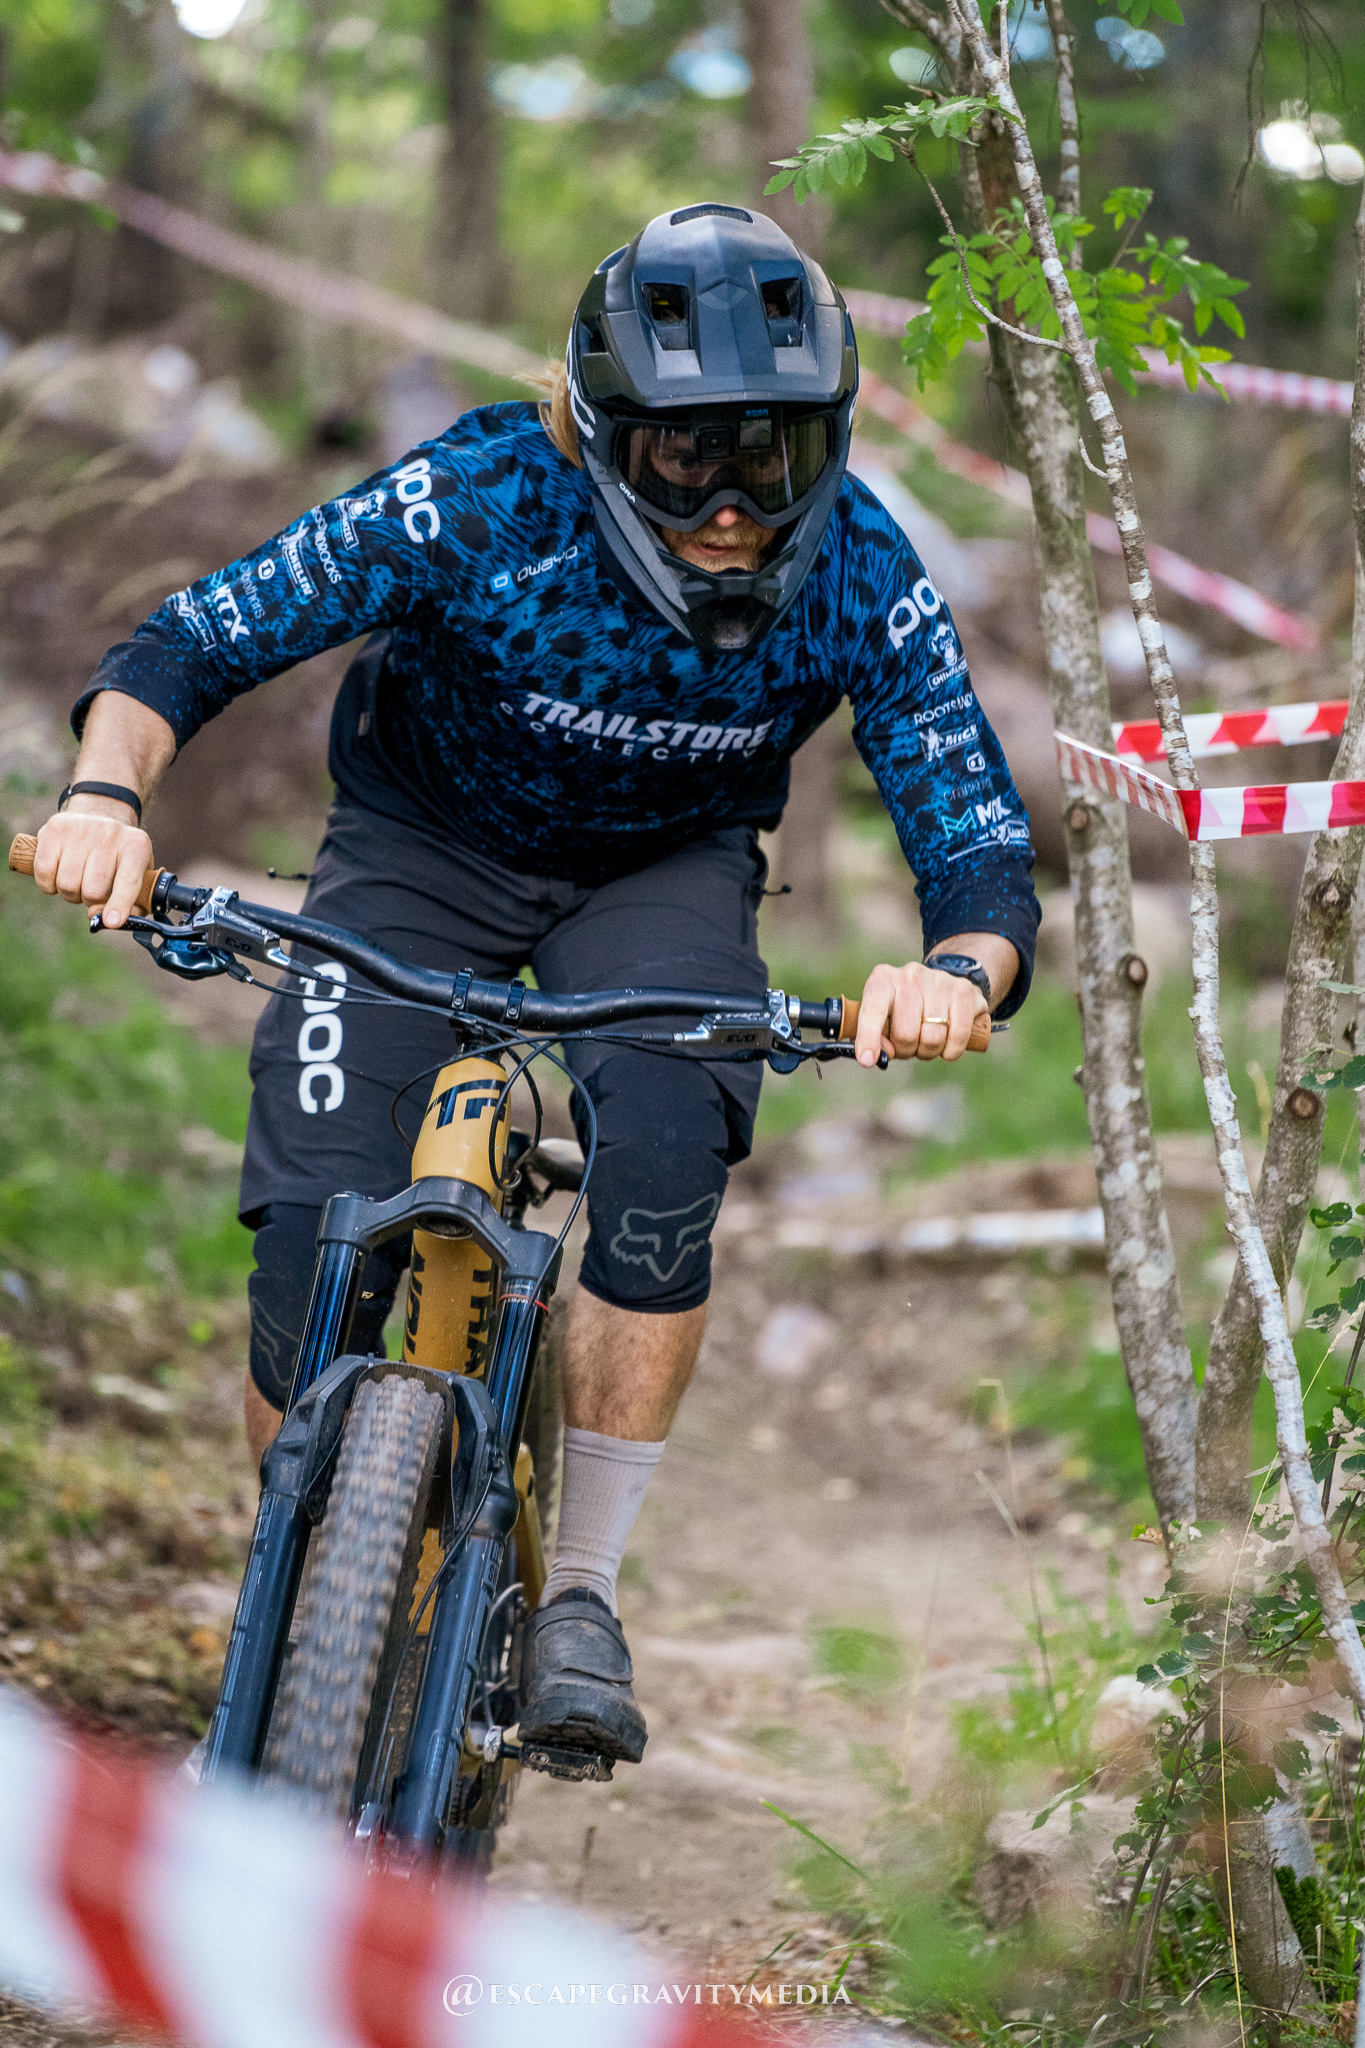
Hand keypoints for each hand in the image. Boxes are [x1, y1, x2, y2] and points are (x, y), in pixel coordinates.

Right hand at [32, 801, 151, 929]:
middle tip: (92, 890)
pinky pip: (45, 873)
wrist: (99, 816)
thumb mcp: (138, 875)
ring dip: (70, 893)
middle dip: (90, 900)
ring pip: (67, 885)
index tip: (111, 922)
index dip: (119, 903)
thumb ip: (134, 905)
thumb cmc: (119, 858)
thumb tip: (108, 921)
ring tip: (78, 880)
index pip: (128, 881)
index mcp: (136, 847)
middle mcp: (110, 834)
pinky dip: (48, 885)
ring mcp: (82, 828)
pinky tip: (57, 875)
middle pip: (93, 890)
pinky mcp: (55, 828)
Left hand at [853, 959, 987, 1066]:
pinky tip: (947, 1046)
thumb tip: (882, 1054)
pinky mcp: (963, 991)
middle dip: (906, 1051)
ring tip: (926, 1042)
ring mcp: (938, 981)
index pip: (872, 1010)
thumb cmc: (905, 1009)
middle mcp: (910, 976)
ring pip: (932, 1039)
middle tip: (909, 1046)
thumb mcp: (885, 1018)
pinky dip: (951, 1051)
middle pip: (906, 1034)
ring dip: (928, 1052)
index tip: (866, 1060)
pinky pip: (958, 1037)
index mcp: (883, 980)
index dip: (868, 1038)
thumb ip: (878, 1038)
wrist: (942, 984)